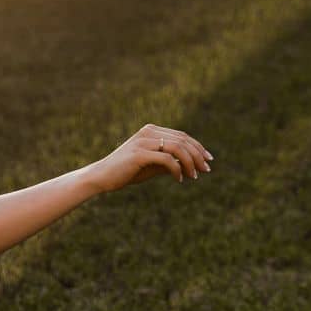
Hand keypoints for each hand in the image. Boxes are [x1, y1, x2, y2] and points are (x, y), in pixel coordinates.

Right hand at [86, 124, 212, 192]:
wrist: (102, 177)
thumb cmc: (127, 172)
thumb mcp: (152, 166)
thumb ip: (169, 162)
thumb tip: (190, 166)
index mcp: (151, 131)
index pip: (182, 136)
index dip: (198, 147)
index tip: (208, 160)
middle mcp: (148, 132)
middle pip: (182, 140)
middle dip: (198, 155)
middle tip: (206, 170)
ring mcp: (143, 141)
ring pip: (177, 148)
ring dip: (190, 163)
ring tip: (194, 176)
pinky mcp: (139, 154)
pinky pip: (166, 159)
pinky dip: (176, 170)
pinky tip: (179, 180)